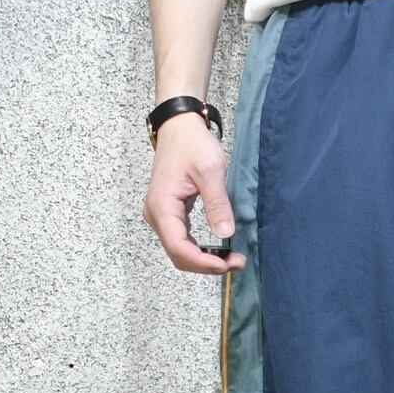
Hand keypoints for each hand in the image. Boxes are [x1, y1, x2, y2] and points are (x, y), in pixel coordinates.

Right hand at [141, 112, 246, 273]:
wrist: (179, 127)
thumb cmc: (192, 144)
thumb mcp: (210, 170)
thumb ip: (217, 203)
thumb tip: (225, 234)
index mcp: (162, 206)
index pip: (178, 247)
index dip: (202, 262)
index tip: (226, 264)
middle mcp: (157, 215)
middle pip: (178, 255)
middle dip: (206, 265)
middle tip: (236, 263)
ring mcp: (161, 216)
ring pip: (180, 252)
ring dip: (205, 261)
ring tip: (232, 260)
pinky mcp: (169, 215)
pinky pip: (182, 242)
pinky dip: (201, 251)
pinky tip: (220, 251)